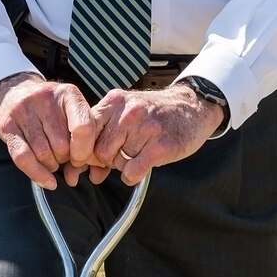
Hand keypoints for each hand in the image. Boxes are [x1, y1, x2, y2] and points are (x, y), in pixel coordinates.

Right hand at [0, 73, 100, 188]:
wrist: (15, 92)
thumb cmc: (52, 109)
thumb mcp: (72, 110)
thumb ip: (85, 133)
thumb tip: (85, 166)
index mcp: (68, 94)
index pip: (83, 128)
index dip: (84, 151)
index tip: (80, 158)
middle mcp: (45, 98)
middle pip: (62, 146)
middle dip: (65, 159)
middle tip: (63, 156)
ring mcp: (24, 110)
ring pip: (43, 154)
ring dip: (51, 165)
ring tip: (52, 159)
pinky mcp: (7, 125)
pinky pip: (23, 158)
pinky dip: (37, 174)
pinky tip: (47, 181)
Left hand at [88, 86, 220, 184]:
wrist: (193, 106)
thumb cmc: (156, 113)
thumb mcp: (127, 113)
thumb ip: (104, 136)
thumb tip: (86, 173)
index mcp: (115, 101)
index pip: (84, 130)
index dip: (83, 150)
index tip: (86, 160)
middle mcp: (128, 112)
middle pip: (99, 150)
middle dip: (106, 160)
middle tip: (120, 157)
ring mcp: (145, 128)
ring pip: (116, 162)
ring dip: (123, 166)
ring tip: (136, 155)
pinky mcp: (160, 146)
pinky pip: (132, 172)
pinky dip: (133, 176)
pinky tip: (141, 168)